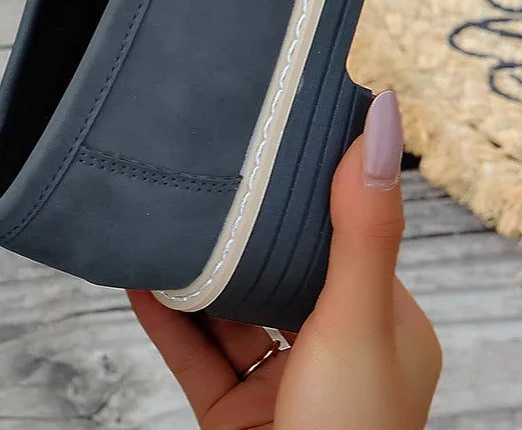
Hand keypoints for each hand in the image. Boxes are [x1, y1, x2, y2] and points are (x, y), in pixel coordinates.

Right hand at [129, 90, 441, 428]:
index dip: (308, 195)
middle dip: (241, 230)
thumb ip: (359, 228)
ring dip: (196, 272)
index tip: (270, 142)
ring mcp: (280, 389)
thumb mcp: (358, 322)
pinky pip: (193, 355)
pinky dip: (163, 317)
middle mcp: (335, 356)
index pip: (344, 240)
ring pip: (230, 314)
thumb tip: (385, 122)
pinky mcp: (232, 418)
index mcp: (385, 329)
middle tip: (202, 170)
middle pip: (280, 273)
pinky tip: (135, 276)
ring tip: (161, 215)